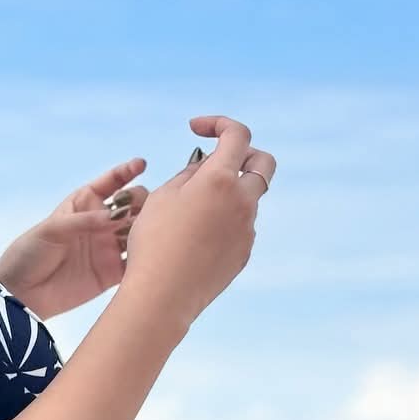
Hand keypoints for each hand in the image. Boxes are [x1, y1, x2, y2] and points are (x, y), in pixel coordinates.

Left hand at [0, 158, 149, 318]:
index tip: (141, 164)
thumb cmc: (30, 252)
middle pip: (133, 204)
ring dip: (147, 229)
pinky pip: (137, 263)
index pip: (112, 182)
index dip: (127, 171)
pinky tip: (151, 254)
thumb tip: (117, 217)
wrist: (21, 292)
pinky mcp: (113, 273)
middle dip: (141, 202)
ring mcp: (109, 247)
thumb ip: (85, 221)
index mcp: (85, 203)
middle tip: (135, 213)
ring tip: (148, 232)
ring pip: (139, 232)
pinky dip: (146, 257)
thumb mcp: (52, 229)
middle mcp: (101, 223)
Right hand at [118, 116, 275, 335]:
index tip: (196, 129)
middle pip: (263, 162)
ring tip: (190, 209)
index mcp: (220, 180)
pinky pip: (240, 226)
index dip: (218, 124)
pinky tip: (195, 237)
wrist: (163, 295)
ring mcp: (247, 229)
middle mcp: (242, 201)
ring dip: (227, 192)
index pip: (237, 135)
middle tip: (218, 160)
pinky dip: (224, 220)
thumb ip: (189, 174)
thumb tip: (206, 167)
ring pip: (247, 198)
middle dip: (244, 153)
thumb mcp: (162, 196)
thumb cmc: (154, 242)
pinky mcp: (243, 253)